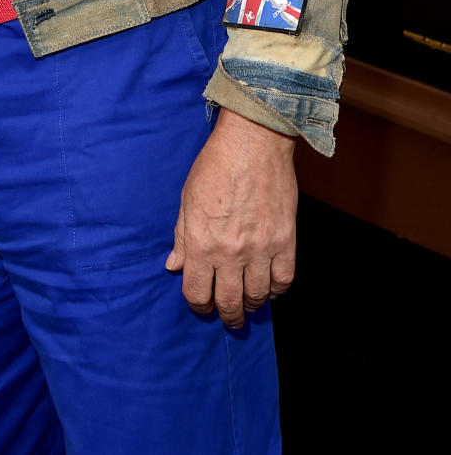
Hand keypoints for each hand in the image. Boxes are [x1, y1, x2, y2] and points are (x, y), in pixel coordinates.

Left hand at [165, 107, 296, 327]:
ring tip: (248, 303)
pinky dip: (276, 289)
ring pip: (257, 296)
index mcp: (202, 243)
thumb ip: (182, 237)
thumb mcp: (187, 200)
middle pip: (230, 303)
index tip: (202, 305)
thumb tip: (174, 266)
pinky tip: (269, 286)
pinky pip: (283, 280)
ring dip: (251, 305)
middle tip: (228, 317)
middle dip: (227, 316)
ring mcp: (261, 248)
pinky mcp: (285, 241)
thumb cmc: (215, 166)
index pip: (197, 293)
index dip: (199, 305)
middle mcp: (231, 252)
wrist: (253, 142)